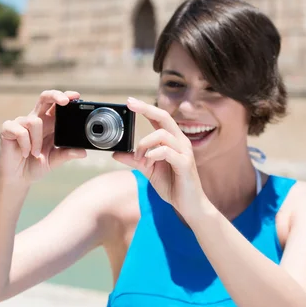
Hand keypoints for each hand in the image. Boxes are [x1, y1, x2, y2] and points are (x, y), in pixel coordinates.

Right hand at [0, 90, 86, 183]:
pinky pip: (20, 131)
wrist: (18, 178)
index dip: (65, 96)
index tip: (76, 96)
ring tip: (35, 154)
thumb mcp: (55, 160)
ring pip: (34, 121)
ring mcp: (21, 123)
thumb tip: (83, 152)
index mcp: (49, 124)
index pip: (56, 104)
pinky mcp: (8, 129)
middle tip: (65, 102)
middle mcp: (36, 120)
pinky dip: (25, 144)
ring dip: (37, 140)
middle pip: (44, 98)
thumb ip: (67, 154)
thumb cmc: (36, 165)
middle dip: (55, 95)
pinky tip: (25, 153)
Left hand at [112, 97, 205, 217]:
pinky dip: (153, 155)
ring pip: (162, 135)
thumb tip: (116, 153)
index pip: (159, 118)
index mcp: (172, 141)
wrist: (189, 205)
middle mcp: (180, 142)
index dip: (146, 108)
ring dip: (144, 145)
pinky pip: (166, 151)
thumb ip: (134, 160)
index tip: (130, 101)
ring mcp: (184, 152)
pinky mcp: (185, 163)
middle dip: (146, 109)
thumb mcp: (148, 171)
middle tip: (130, 105)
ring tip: (139, 159)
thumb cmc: (172, 185)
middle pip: (165, 117)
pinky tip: (148, 163)